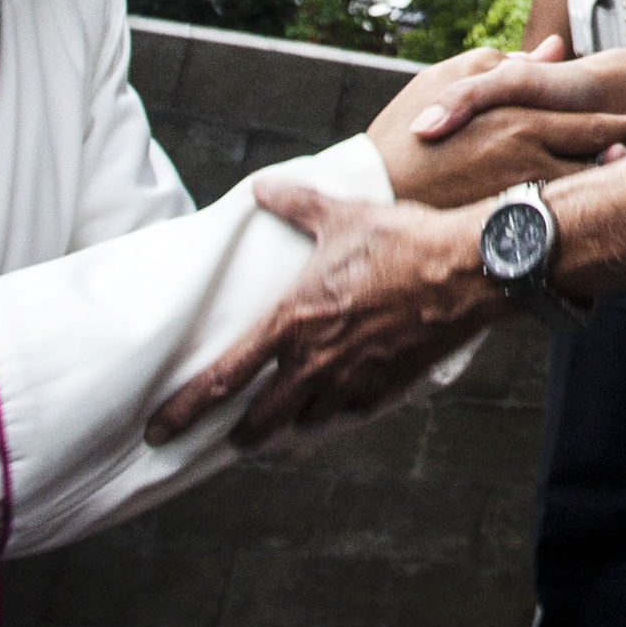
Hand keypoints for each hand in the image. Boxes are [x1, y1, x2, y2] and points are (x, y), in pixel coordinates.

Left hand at [146, 181, 500, 449]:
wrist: (466, 270)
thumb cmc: (402, 240)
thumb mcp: (341, 215)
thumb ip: (295, 204)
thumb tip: (262, 188)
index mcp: (293, 321)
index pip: (224, 377)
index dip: (185, 408)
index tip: (159, 429)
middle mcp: (316, 361)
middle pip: (262, 419)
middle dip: (242, 433)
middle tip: (230, 438)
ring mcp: (353, 379)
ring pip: (307, 420)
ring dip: (290, 424)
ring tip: (281, 423)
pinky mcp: (388, 387)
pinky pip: (351, 411)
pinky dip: (337, 411)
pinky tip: (336, 404)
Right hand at [368, 38, 625, 207]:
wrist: (371, 191)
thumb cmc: (408, 133)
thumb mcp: (451, 80)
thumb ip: (507, 63)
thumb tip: (555, 49)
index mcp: (518, 120)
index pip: (593, 126)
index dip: (623, 131)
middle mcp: (527, 159)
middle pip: (600, 164)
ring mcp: (520, 197)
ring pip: (587, 198)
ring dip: (613, 193)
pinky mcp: (508, 228)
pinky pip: (558, 226)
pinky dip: (582, 221)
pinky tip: (595, 221)